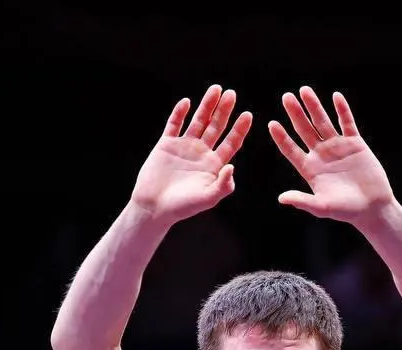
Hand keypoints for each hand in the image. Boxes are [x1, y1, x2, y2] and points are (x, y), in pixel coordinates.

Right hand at [130, 85, 252, 226]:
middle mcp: (201, 153)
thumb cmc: (183, 207)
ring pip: (198, 121)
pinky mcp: (166, 145)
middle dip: (224, 111)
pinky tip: (186, 102)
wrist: (154, 208)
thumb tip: (232, 166)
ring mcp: (184, 147)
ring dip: (206, 106)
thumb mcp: (208, 199)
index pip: (231, 142)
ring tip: (215, 89)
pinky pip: (174, 125)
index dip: (239, 129)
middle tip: (232, 94)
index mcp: (214, 165)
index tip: (248, 114)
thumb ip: (223, 185)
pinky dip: (179, 113)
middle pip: (216, 127)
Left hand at [269, 87, 395, 224]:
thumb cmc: (346, 210)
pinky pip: (347, 123)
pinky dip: (342, 110)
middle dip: (295, 113)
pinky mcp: (355, 144)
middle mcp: (321, 155)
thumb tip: (281, 198)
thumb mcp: (322, 207)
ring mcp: (338, 147)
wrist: (372, 207)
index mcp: (309, 168)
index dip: (281, 137)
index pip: (291, 149)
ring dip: (314, 106)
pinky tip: (335, 96)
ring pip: (323, 122)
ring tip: (304, 90)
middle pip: (304, 129)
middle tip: (286, 97)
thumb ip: (303, 201)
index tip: (271, 124)